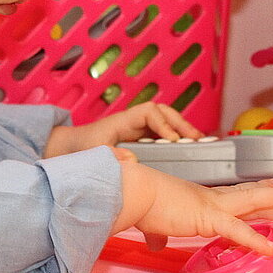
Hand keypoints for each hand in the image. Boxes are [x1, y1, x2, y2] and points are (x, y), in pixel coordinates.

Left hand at [44, 102, 203, 156]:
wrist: (73, 147)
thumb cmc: (83, 147)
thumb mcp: (94, 152)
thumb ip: (111, 155)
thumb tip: (132, 160)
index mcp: (124, 120)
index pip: (150, 112)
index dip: (163, 124)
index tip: (172, 139)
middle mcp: (135, 121)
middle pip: (164, 112)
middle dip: (181, 123)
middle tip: (196, 138)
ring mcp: (140, 128)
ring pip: (167, 120)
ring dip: (183, 128)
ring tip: (199, 141)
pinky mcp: (142, 137)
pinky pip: (164, 132)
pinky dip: (178, 137)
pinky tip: (189, 148)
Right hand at [111, 149, 272, 255]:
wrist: (132, 190)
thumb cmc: (140, 203)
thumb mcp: (154, 222)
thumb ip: (158, 233)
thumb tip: (154, 243)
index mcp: (203, 198)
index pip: (237, 193)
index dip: (259, 190)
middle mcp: (213, 198)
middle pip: (255, 199)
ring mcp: (214, 206)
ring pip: (256, 205)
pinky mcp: (208, 217)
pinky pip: (237, 231)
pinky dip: (256, 240)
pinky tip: (272, 249)